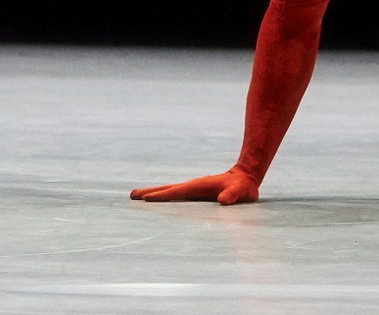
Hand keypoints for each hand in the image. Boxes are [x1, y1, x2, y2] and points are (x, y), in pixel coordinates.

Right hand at [131, 166, 258, 203]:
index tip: (146, 199)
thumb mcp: (242, 191)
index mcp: (200, 186)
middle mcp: (193, 185)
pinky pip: (175, 195)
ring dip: (153, 193)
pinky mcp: (195, 193)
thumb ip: (234, 195)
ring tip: (136, 196)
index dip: (162, 196)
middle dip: (150, 192)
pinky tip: (156, 201)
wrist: (246, 176)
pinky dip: (162, 197)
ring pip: (169, 191)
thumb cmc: (244, 187)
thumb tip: (223, 200)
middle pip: (167, 189)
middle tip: (131, 195)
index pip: (177, 192)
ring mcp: (193, 188)